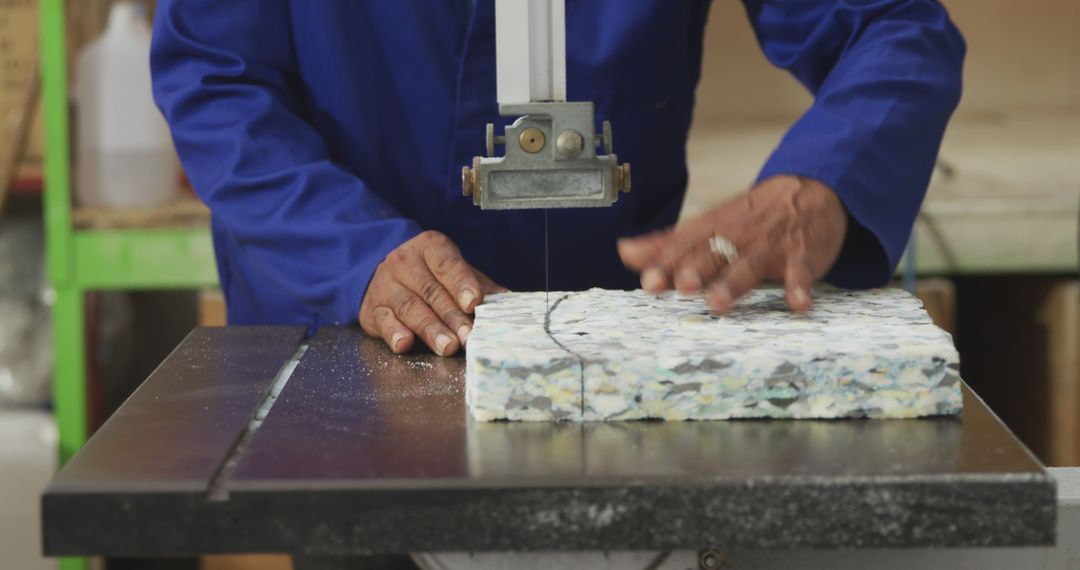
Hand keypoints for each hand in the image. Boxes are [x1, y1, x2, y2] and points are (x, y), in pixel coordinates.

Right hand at [360, 231, 505, 355]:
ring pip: (409, 308)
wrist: (385, 275)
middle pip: (431, 291)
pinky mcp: (373, 309)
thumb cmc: (429, 276)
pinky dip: (394, 333)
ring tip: (447, 346)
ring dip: (430, 329)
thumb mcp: (454, 272)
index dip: (461, 282)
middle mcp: (404, 263)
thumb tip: (509, 301)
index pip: (446, 263)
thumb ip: (480, 285)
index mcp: (429, 247)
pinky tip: (405, 343)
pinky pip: (384, 321)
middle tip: (468, 336)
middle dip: (452, 316)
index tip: (474, 301)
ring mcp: (386, 286)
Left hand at [617, 175, 846, 311]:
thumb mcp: (708, 225)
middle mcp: (737, 236)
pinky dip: (800, 286)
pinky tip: (797, 303)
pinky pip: (801, 270)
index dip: (666, 264)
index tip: (649, 282)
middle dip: (696, 269)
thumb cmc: (749, 217)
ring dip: (734, 283)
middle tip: (682, 286)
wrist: (809, 188)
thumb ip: (668, 244)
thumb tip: (625, 252)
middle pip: (713, 253)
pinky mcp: (802, 253)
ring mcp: (770, 245)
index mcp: (713, 230)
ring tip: (719, 303)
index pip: (684, 247)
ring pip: (749, 264)